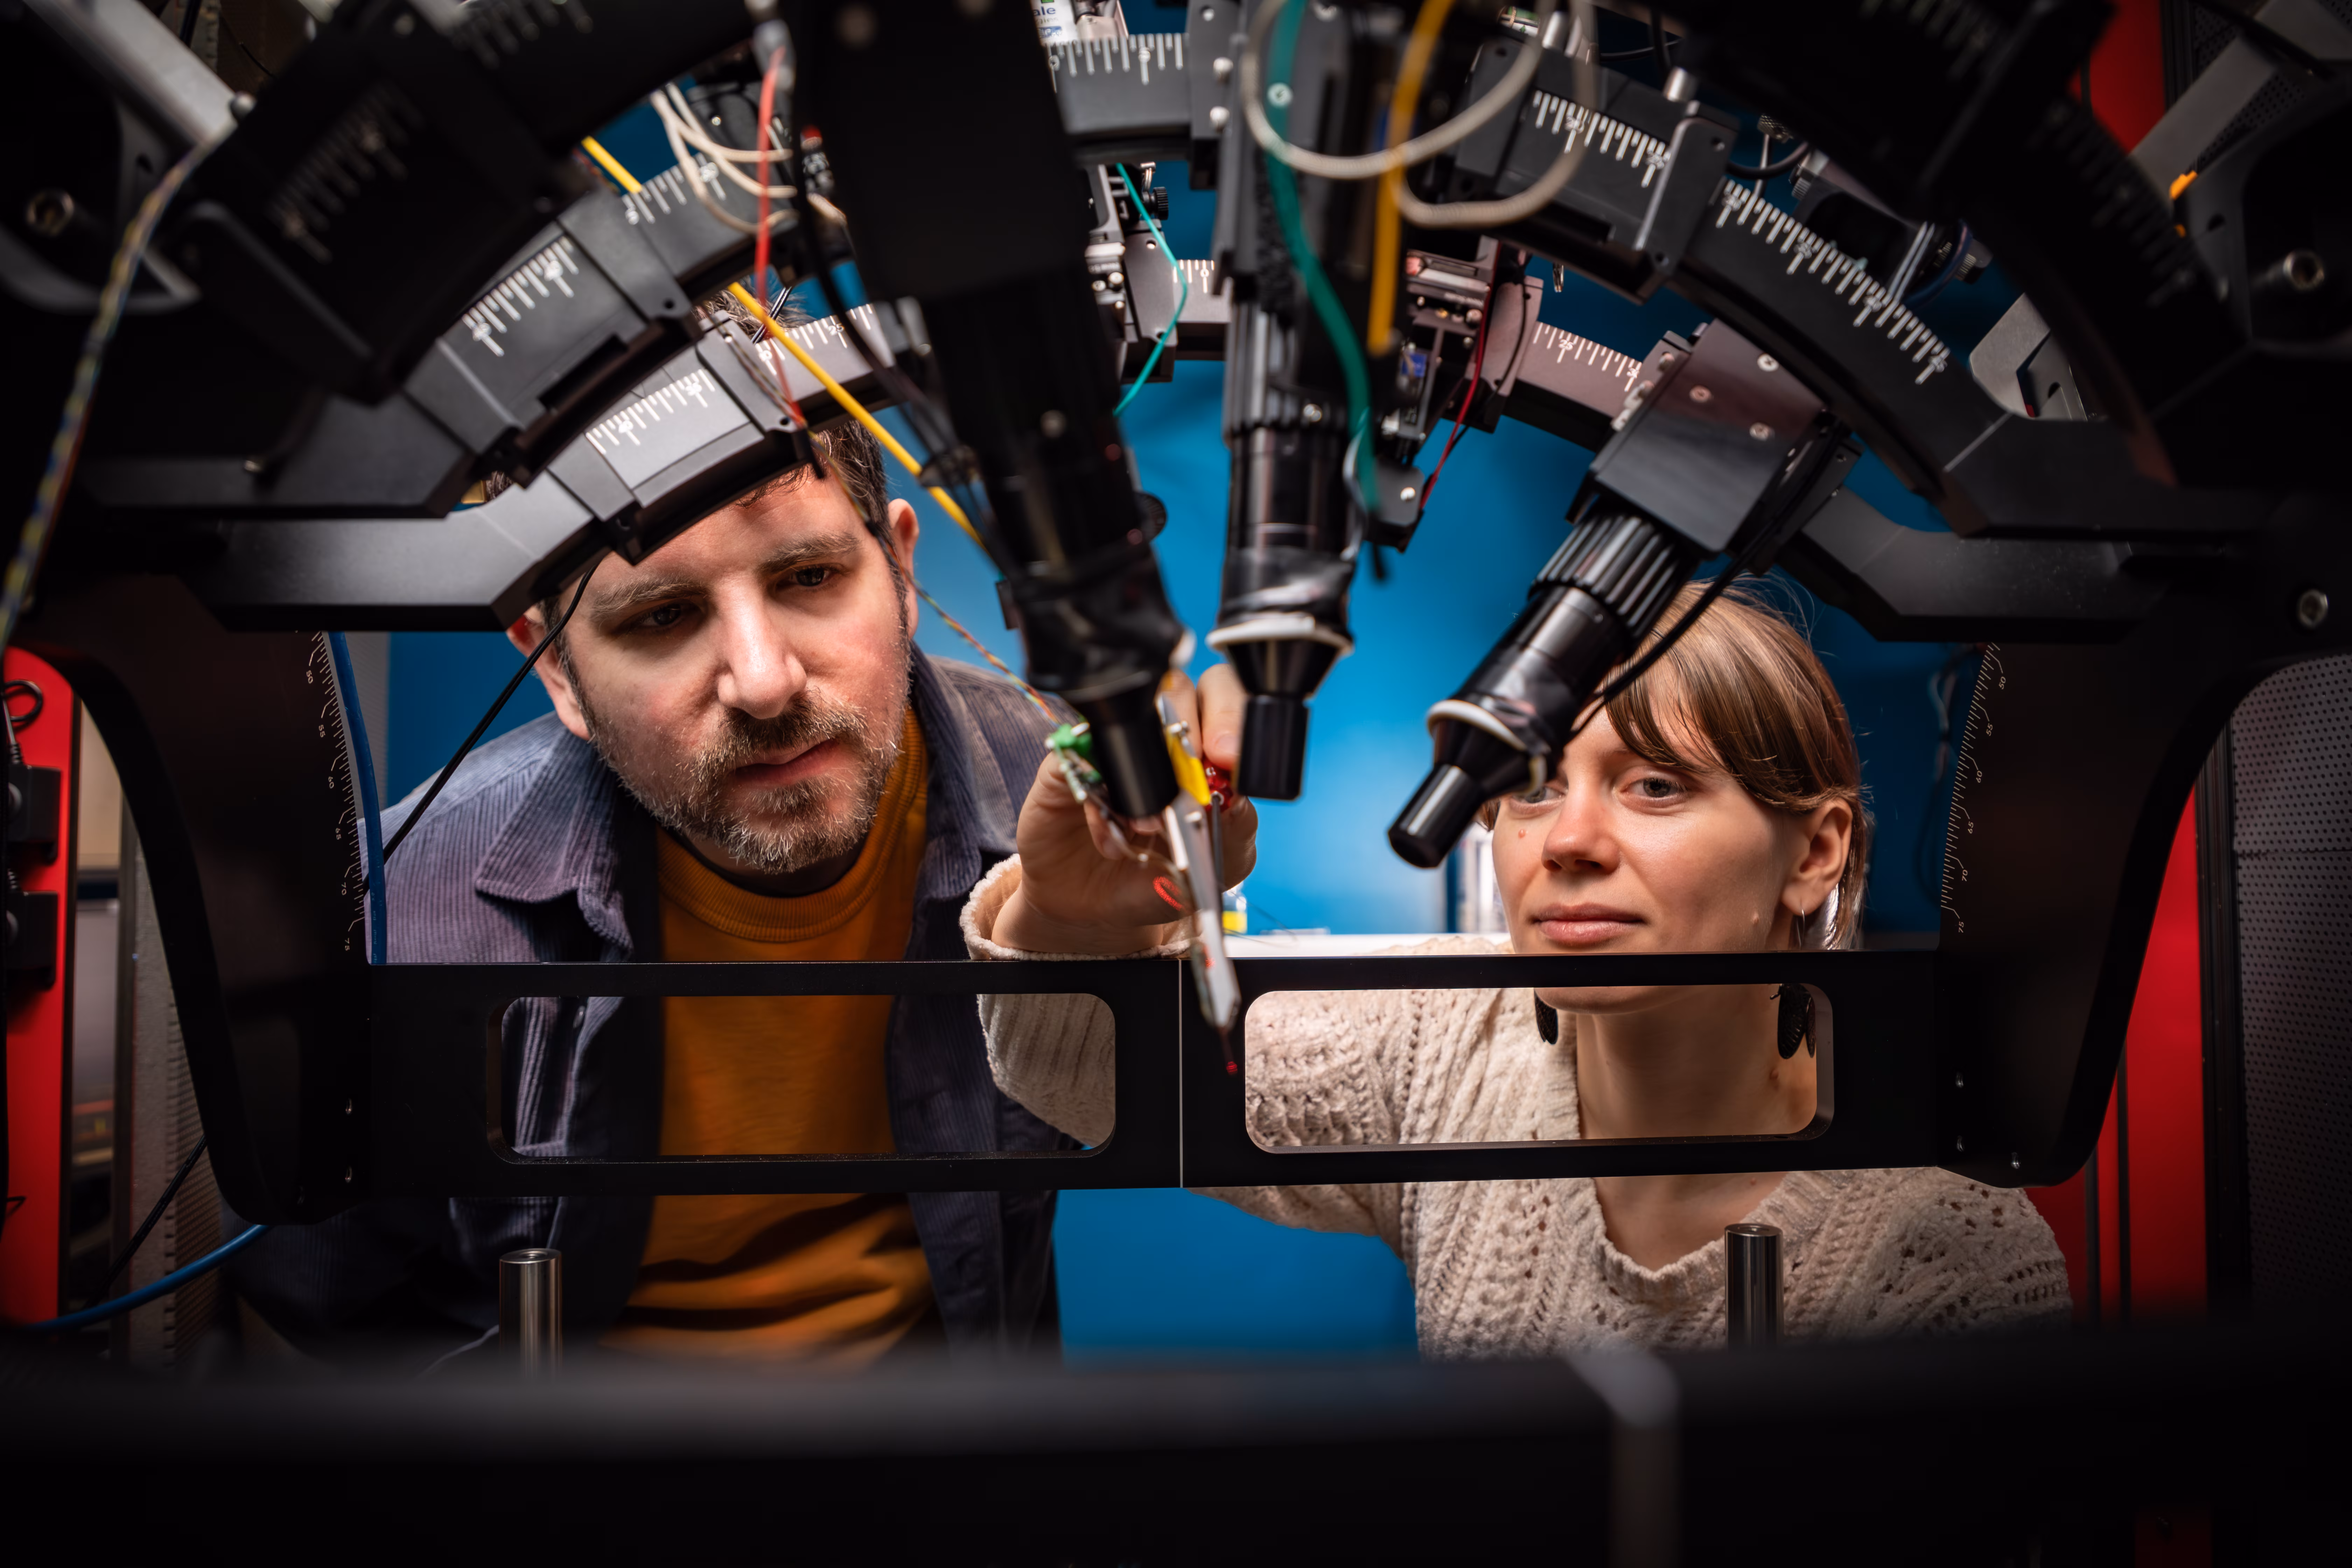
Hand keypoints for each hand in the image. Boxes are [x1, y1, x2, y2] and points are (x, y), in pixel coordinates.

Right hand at [995, 666, 1259, 955]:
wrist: (1093, 909)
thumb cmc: (1157, 881)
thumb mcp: (1214, 868)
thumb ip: (1236, 832)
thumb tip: (1238, 798)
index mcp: (1206, 753)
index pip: (1225, 705)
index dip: (1230, 717)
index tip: (1229, 755)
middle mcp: (1158, 740)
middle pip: (1178, 687)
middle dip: (1193, 718)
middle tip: (1199, 762)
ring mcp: (1111, 747)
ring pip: (1127, 713)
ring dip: (1143, 763)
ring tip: (1146, 825)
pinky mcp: (1068, 766)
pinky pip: (1078, 755)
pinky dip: (1098, 796)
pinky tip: (1109, 834)